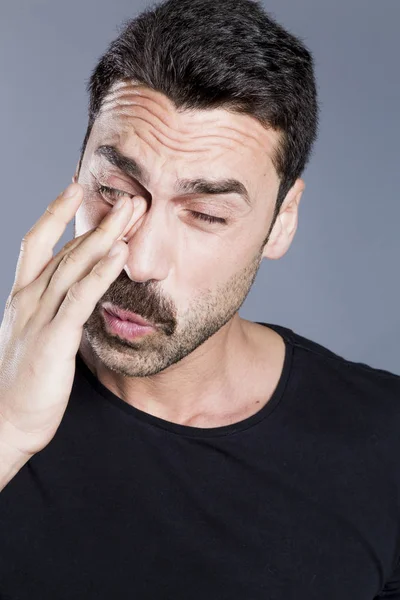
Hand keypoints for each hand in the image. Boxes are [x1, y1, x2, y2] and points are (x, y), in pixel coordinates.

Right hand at [0, 182, 144, 456]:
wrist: (3, 422)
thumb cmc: (23, 382)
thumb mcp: (34, 336)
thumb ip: (50, 312)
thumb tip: (73, 298)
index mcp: (22, 296)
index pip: (37, 243)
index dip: (55, 213)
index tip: (75, 189)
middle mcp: (29, 299)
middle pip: (66, 249)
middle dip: (98, 221)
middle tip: (127, 198)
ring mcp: (39, 316)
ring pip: (74, 266)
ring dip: (104, 236)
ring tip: (130, 213)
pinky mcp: (53, 339)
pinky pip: (80, 299)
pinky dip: (100, 273)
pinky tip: (119, 255)